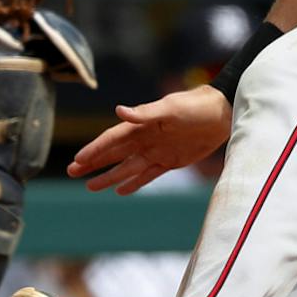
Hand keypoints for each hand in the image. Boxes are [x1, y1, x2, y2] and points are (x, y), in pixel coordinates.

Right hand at [68, 85, 232, 194]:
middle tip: (73, 172)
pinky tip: (120, 190)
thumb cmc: (195, 106)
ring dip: (109, 177)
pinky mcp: (171, 162)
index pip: (112, 139)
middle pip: (114, 154)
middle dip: (94, 163)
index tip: (78, 160)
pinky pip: (148, 175)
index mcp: (141, 125)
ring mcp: (157, 151)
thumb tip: (118, 111)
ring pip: (127, 168)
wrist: (222, 114)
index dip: (94, 149)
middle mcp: (145, 139)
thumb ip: (145, 113)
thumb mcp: (170, 108)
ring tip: (91, 186)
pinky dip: (134, 182)